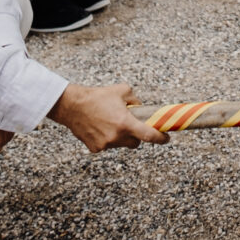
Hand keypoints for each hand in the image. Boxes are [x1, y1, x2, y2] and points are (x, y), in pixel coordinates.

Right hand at [45, 83, 168, 152]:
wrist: (73, 106)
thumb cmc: (97, 96)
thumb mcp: (122, 91)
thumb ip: (136, 101)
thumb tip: (141, 108)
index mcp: (125, 123)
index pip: (148, 135)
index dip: (160, 139)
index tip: (166, 138)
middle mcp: (116, 136)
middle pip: (135, 143)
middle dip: (136, 136)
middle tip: (131, 126)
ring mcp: (105, 144)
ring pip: (121, 144)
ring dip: (120, 137)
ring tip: (111, 122)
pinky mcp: (95, 148)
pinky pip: (107, 146)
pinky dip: (107, 139)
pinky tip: (100, 128)